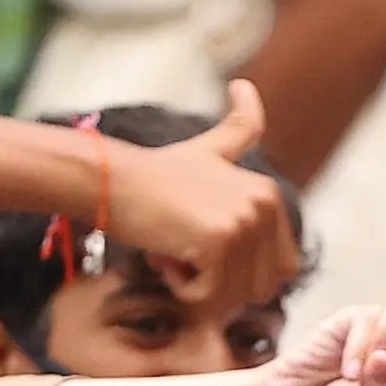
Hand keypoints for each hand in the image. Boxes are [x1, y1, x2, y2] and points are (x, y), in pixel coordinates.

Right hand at [101, 84, 300, 314]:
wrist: (105, 177)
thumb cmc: (153, 176)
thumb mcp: (208, 150)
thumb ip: (237, 130)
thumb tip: (245, 86)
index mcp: (271, 196)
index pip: (279, 271)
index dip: (237, 269)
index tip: (200, 239)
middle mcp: (266, 206)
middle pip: (262, 289)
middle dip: (221, 282)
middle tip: (183, 244)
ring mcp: (245, 222)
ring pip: (237, 297)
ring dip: (199, 286)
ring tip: (172, 246)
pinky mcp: (220, 242)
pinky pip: (211, 299)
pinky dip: (183, 290)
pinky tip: (163, 254)